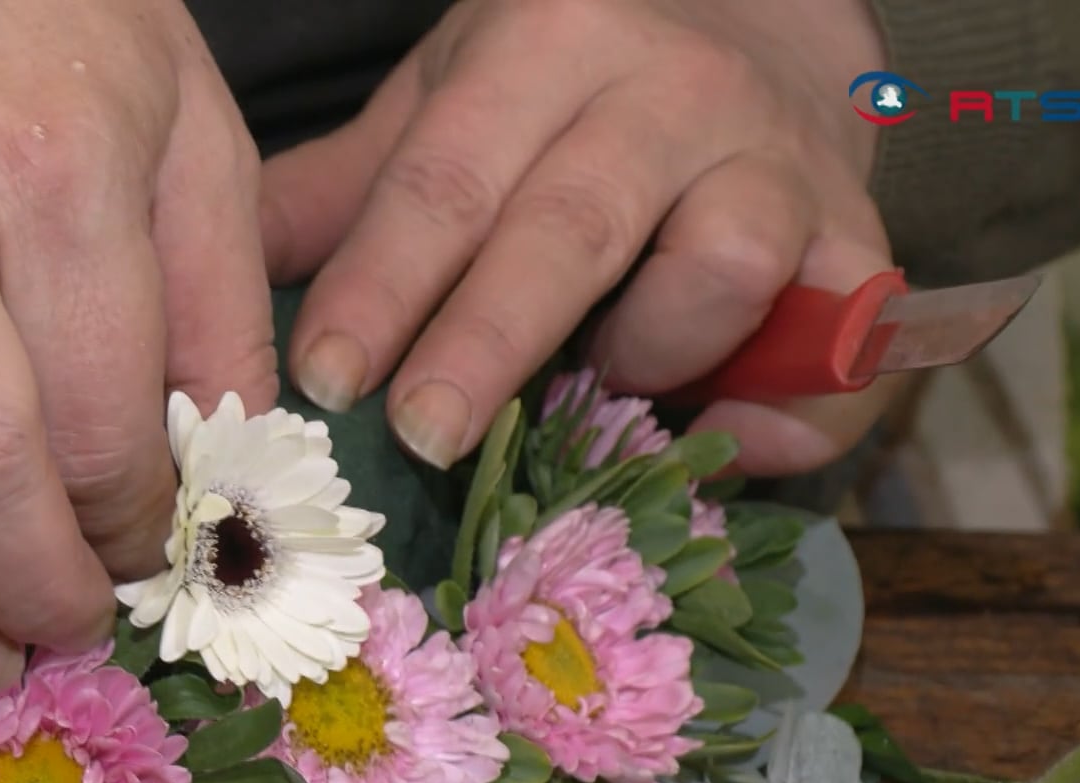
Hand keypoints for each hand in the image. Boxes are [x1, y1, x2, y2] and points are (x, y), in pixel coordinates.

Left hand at [260, 0, 894, 475]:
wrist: (763, 19)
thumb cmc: (575, 82)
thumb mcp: (455, 97)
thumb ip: (351, 186)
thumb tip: (222, 275)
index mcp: (550, 43)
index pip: (449, 175)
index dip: (382, 284)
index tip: (325, 380)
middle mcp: (671, 91)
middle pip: (574, 224)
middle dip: (489, 340)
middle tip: (423, 435)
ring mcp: (778, 160)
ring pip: (725, 264)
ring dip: (655, 350)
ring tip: (604, 387)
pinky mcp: (857, 234)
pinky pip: (846, 342)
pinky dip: (795, 410)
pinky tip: (727, 444)